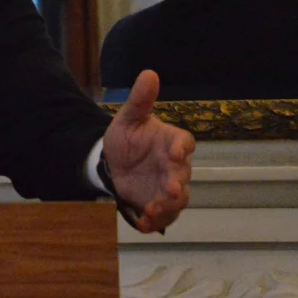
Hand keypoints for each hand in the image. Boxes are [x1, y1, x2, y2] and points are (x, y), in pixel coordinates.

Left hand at [102, 70, 194, 233]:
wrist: (113, 162)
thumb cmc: (127, 137)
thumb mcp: (128, 118)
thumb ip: (140, 100)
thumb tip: (149, 73)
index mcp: (171, 141)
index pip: (184, 142)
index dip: (181, 148)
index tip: (175, 152)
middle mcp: (175, 165)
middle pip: (183, 174)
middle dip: (177, 182)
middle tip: (170, 188)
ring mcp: (168, 186)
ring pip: (178, 199)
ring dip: (168, 205)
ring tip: (152, 210)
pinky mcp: (158, 204)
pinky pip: (163, 215)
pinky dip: (154, 221)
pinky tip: (142, 224)